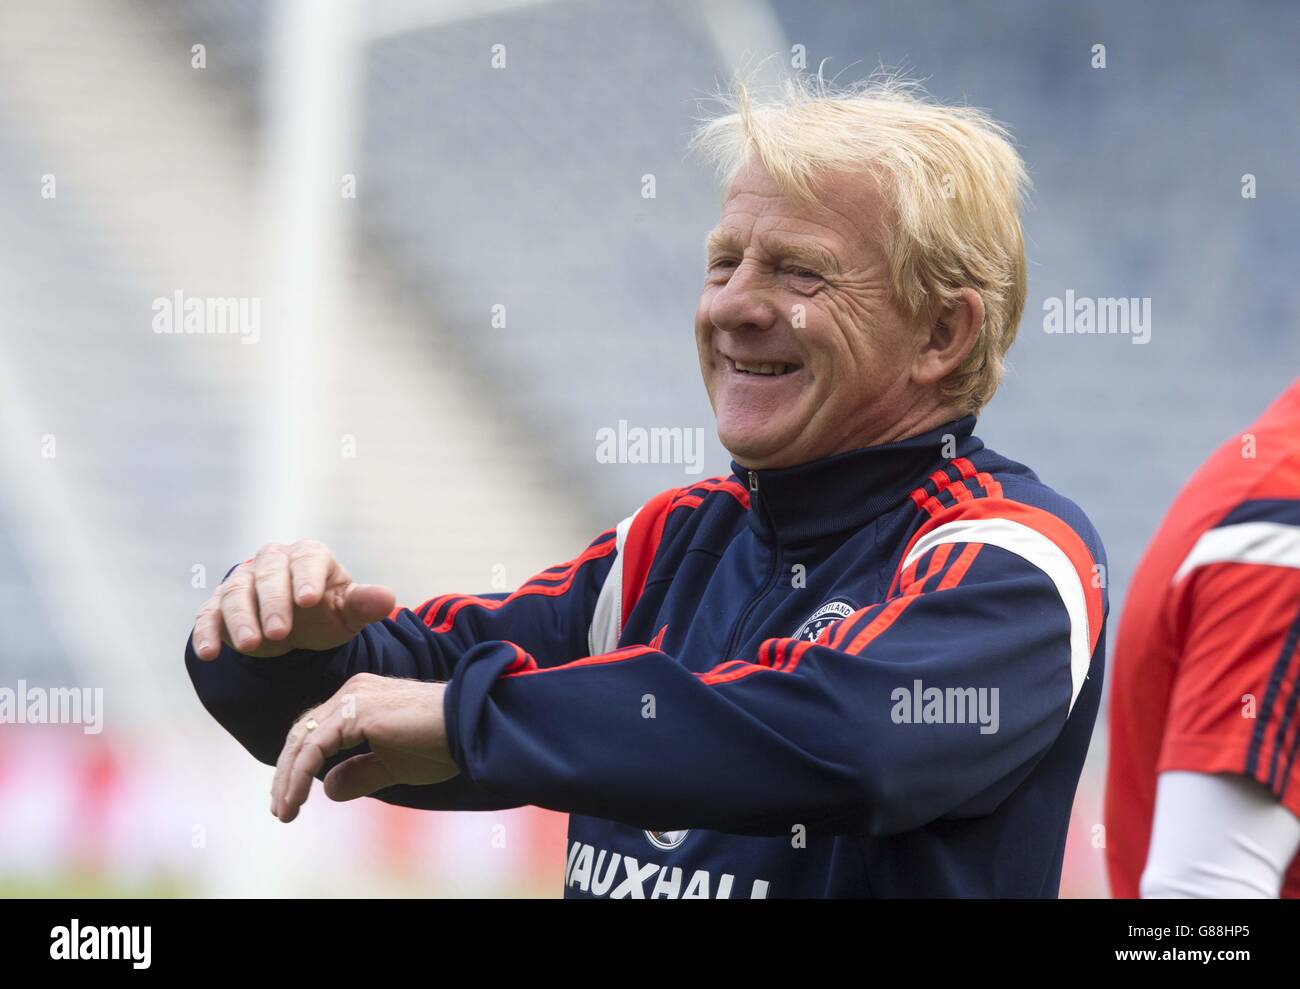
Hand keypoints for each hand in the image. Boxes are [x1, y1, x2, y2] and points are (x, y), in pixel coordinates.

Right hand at [190, 539, 395, 659]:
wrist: (298, 623)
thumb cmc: (327, 612)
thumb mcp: (348, 612)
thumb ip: (365, 604)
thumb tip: (387, 598)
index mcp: (309, 556)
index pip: (307, 561)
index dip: (307, 579)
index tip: (309, 600)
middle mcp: (272, 561)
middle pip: (268, 576)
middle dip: (272, 604)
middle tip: (279, 633)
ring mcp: (242, 582)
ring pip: (236, 594)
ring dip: (241, 620)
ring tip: (250, 646)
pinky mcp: (219, 606)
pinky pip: (209, 615)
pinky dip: (207, 633)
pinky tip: (210, 653)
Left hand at [271, 674, 458, 821]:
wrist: (468, 726)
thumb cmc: (440, 743)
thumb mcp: (393, 765)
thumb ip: (359, 773)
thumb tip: (326, 789)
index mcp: (360, 700)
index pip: (316, 730)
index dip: (299, 764)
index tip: (291, 798)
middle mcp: (352, 692)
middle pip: (302, 732)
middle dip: (286, 773)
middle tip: (280, 808)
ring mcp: (352, 698)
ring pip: (303, 740)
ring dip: (288, 779)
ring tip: (284, 811)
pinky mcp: (355, 712)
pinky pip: (314, 748)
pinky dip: (299, 776)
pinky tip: (296, 801)